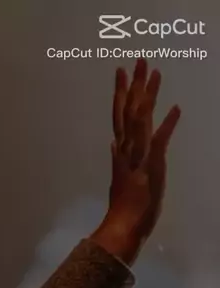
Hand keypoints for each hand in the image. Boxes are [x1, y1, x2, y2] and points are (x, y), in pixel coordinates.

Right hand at [92, 59, 180, 264]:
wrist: (124, 227)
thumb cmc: (125, 209)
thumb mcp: (121, 179)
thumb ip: (118, 159)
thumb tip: (113, 143)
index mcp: (121, 152)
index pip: (120, 116)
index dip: (121, 93)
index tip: (122, 72)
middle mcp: (128, 149)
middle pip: (128, 110)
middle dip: (133, 85)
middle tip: (138, 60)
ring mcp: (139, 156)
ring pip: (141, 119)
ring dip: (148, 95)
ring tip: (154, 72)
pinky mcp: (151, 166)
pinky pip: (159, 142)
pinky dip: (167, 125)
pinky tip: (176, 108)